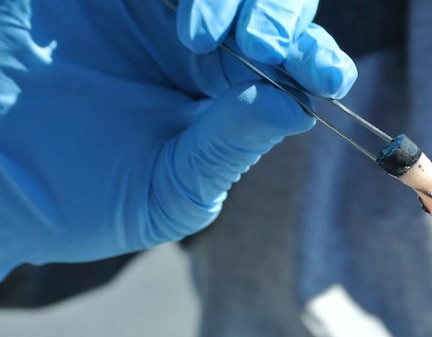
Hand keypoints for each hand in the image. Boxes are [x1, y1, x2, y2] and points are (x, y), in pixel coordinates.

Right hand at [0, 0, 355, 277]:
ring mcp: (148, 6)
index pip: (295, 65)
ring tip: (197, 33)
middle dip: (281, 16)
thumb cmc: (85, 200)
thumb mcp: (171, 190)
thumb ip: (230, 148)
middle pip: (272, 4)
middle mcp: (200, 43)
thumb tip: (299, 110)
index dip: (318, 60)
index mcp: (228, 95)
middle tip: (262, 43)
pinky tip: (175, 10)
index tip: (326, 75)